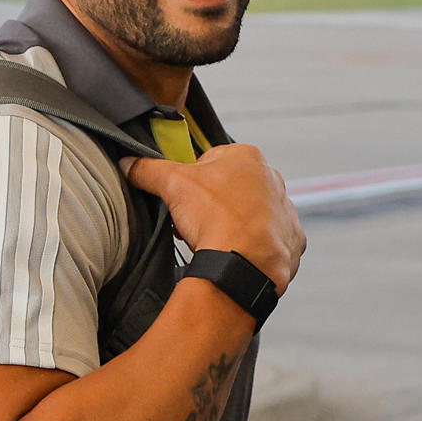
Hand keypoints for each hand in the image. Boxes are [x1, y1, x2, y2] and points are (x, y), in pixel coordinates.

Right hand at [124, 145, 305, 294]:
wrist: (245, 264)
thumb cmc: (216, 218)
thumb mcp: (172, 185)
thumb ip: (148, 170)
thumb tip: (128, 164)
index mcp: (249, 156)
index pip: (212, 161)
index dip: (192, 182)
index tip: (184, 201)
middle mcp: (273, 180)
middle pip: (232, 189)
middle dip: (212, 205)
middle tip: (194, 223)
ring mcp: (286, 211)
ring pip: (250, 215)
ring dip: (232, 225)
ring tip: (213, 241)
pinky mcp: (292, 240)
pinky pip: (269, 241)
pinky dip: (253, 247)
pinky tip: (236, 254)